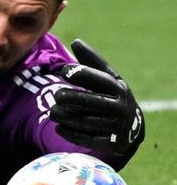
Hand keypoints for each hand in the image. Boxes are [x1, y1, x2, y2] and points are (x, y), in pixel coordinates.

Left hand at [49, 39, 144, 156]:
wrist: (132, 124)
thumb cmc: (111, 93)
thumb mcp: (107, 77)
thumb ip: (91, 61)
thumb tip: (76, 41)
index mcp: (119, 87)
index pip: (99, 79)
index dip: (80, 73)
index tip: (64, 71)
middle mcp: (121, 107)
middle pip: (91, 101)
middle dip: (70, 98)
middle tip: (57, 95)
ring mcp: (118, 126)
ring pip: (88, 121)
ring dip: (67, 116)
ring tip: (53, 112)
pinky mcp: (114, 143)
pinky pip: (91, 139)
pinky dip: (73, 134)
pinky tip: (59, 128)